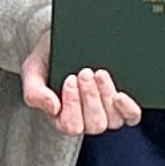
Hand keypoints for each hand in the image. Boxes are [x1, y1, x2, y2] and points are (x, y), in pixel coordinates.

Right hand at [19, 34, 138, 138]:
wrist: (65, 39)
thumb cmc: (48, 58)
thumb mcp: (32, 71)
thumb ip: (34, 92)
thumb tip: (53, 108)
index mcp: (63, 116)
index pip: (71, 126)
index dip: (72, 104)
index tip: (69, 79)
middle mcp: (86, 119)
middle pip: (94, 124)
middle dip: (90, 97)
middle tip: (85, 72)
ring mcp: (107, 113)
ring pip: (113, 121)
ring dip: (106, 96)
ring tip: (99, 73)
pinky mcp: (122, 104)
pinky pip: (132, 117)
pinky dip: (128, 109)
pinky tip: (121, 95)